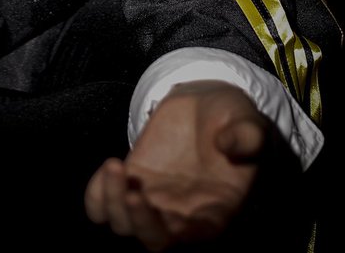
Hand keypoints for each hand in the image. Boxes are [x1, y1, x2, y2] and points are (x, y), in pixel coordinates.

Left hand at [84, 81, 273, 248]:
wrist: (206, 106)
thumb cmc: (232, 121)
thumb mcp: (247, 123)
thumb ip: (246, 136)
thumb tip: (231, 143)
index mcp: (212, 212)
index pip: (188, 237)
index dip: (171, 228)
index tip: (159, 205)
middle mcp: (179, 214)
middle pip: (151, 239)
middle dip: (137, 221)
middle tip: (131, 190)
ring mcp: (152, 198)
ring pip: (123, 223)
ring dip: (113, 202)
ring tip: (115, 166)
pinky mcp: (132, 179)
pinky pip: (102, 203)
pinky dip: (97, 194)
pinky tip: (110, 167)